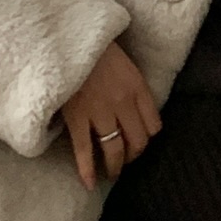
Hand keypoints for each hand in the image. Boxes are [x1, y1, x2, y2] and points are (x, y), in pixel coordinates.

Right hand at [62, 39, 161, 191]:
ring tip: (112, 173)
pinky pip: (85, 151)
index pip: (154, 125)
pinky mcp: (77, 118)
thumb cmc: (93, 46)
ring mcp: (100, 112)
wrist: (67, 37)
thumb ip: (131, 85)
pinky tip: (89, 183)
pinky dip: (87, 170)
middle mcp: (123, 102)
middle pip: (138, 141)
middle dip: (133, 155)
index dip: (147, 137)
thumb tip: (134, 106)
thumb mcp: (123, 62)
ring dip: (115, 166)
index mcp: (137, 87)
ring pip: (115, 149)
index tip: (140, 140)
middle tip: (126, 160)